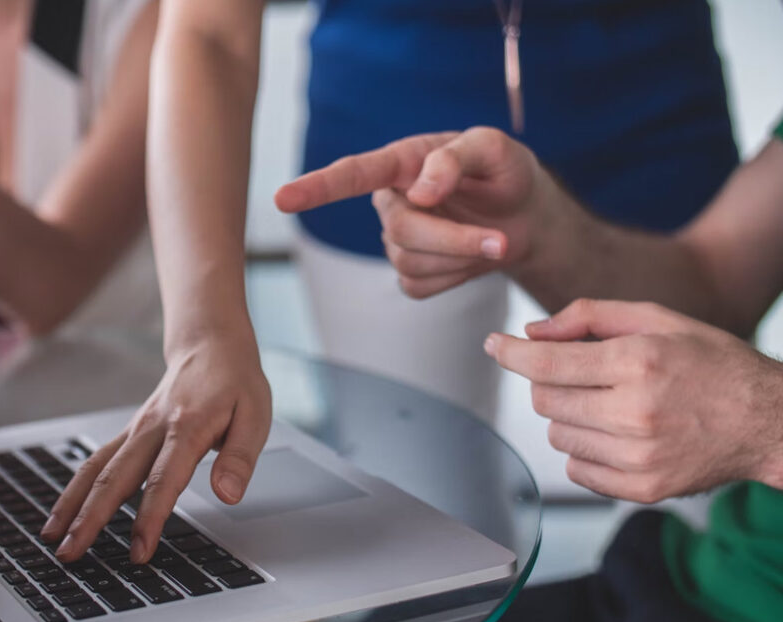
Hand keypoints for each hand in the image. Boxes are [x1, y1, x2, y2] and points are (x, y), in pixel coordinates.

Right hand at [40, 332, 271, 562]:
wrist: (210, 344)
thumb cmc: (235, 382)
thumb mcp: (256, 415)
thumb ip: (240, 458)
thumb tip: (228, 495)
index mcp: (188, 427)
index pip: (163, 479)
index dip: (150, 518)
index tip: (139, 551)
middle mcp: (153, 428)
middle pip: (115, 477)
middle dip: (91, 519)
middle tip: (71, 553)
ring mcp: (136, 430)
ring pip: (96, 469)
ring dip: (72, 505)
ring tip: (52, 538)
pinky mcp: (129, 433)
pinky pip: (96, 461)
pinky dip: (75, 488)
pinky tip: (63, 512)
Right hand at [276, 127, 575, 298]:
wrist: (525, 216)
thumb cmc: (505, 172)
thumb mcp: (494, 149)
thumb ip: (455, 158)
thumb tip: (420, 192)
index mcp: (402, 162)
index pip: (352, 175)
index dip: (316, 188)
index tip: (282, 199)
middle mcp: (391, 200)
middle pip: (400, 231)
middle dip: (453, 239)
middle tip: (499, 240)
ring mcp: (398, 240)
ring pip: (410, 262)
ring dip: (461, 257)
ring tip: (494, 240)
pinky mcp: (411, 272)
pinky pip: (420, 286)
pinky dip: (455, 278)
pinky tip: (470, 259)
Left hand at [484, 299, 782, 501]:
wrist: (767, 421)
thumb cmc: (712, 364)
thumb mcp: (657, 319)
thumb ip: (588, 316)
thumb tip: (532, 333)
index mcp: (638, 363)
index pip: (547, 363)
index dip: (511, 353)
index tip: (494, 345)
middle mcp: (635, 413)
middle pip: (545, 400)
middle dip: (550, 381)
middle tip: (583, 373)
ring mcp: (639, 457)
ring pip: (556, 435)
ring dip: (569, 416)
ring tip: (609, 403)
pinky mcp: (642, 489)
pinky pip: (577, 469)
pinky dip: (584, 450)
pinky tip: (616, 433)